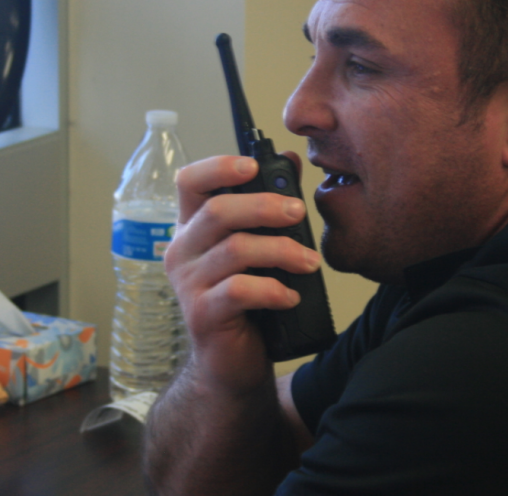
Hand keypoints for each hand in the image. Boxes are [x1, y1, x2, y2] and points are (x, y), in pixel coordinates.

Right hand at [164, 153, 320, 393]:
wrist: (232, 362)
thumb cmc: (248, 298)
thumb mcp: (258, 245)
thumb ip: (270, 204)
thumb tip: (291, 161)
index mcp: (194, 226)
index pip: (190, 182)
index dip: (219, 167)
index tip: (253, 166)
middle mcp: (182, 250)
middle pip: (218, 211)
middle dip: (265, 206)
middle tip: (299, 212)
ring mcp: (187, 283)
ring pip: (236, 249)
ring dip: (282, 250)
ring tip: (310, 262)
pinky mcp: (201, 314)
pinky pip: (240, 290)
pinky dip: (273, 289)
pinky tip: (290, 296)